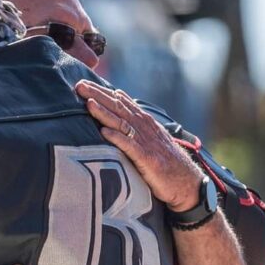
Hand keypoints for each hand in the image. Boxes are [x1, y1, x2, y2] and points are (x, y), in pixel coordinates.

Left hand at [75, 81, 202, 211]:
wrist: (186, 182)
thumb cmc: (164, 162)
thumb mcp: (148, 140)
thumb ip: (133, 128)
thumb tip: (115, 116)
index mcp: (143, 122)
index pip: (120, 102)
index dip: (101, 92)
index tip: (82, 83)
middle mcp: (144, 127)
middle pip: (118, 107)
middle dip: (98, 95)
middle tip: (79, 85)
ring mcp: (146, 142)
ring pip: (122, 123)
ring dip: (104, 112)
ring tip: (88, 103)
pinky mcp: (147, 159)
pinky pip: (130, 146)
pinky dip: (117, 138)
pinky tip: (104, 132)